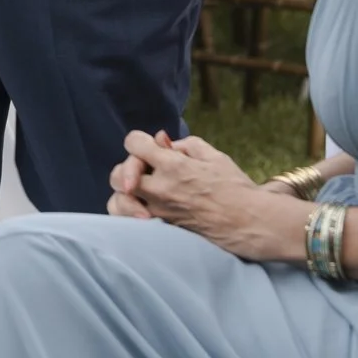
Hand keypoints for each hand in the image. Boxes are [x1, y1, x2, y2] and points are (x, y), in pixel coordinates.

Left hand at [107, 131, 300, 261]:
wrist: (254, 224)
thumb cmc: (237, 188)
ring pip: (119, 202)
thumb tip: (163, 142)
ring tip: (139, 192)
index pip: (133, 143)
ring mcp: (161, 214)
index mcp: (173, 165)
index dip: (140, 141)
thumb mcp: (213, 156)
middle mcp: (161, 190)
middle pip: (119, 174)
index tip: (152, 147)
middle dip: (128, 168)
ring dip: (125, 194)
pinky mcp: (165, 231)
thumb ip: (184, 145)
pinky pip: (132, 223)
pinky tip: (145, 210)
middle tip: (145, 171)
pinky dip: (132, 214)